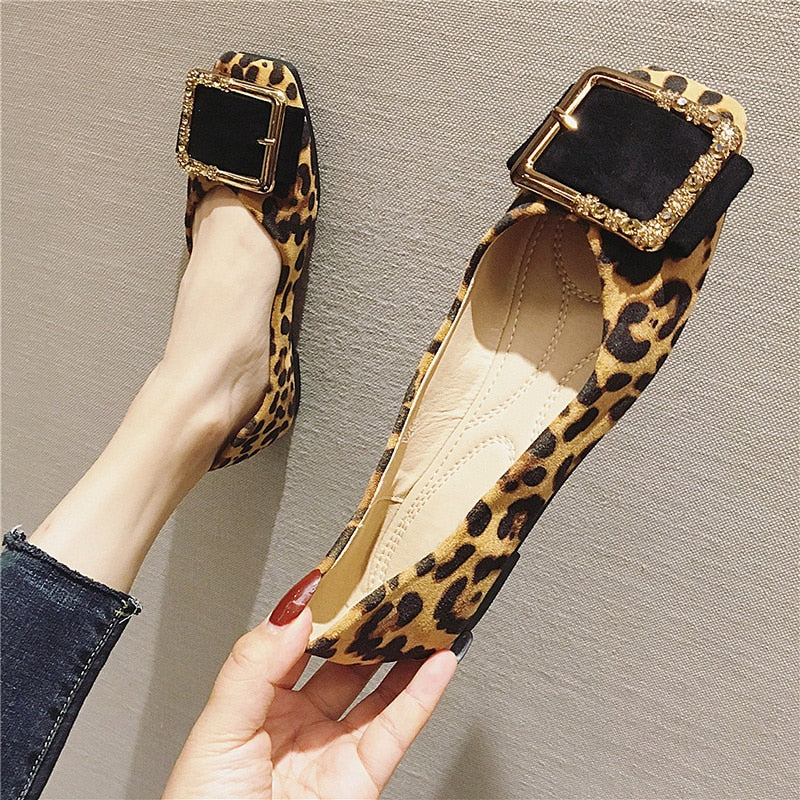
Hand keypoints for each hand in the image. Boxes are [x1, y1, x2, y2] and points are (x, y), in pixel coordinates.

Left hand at [163, 601, 458, 798]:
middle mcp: (297, 723)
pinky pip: (398, 728)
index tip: (341, 575)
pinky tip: (438, 662)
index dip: (319, 610)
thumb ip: (253, 666)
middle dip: (367, 624)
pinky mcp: (362, 778)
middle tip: (389, 585)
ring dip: (404, 652)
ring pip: (377, 689)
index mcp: (256, 704)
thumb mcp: (218, 730)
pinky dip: (424, 694)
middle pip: (342, 661)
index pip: (294, 643)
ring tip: (424, 613)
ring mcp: (332, 749)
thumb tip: (292, 611)